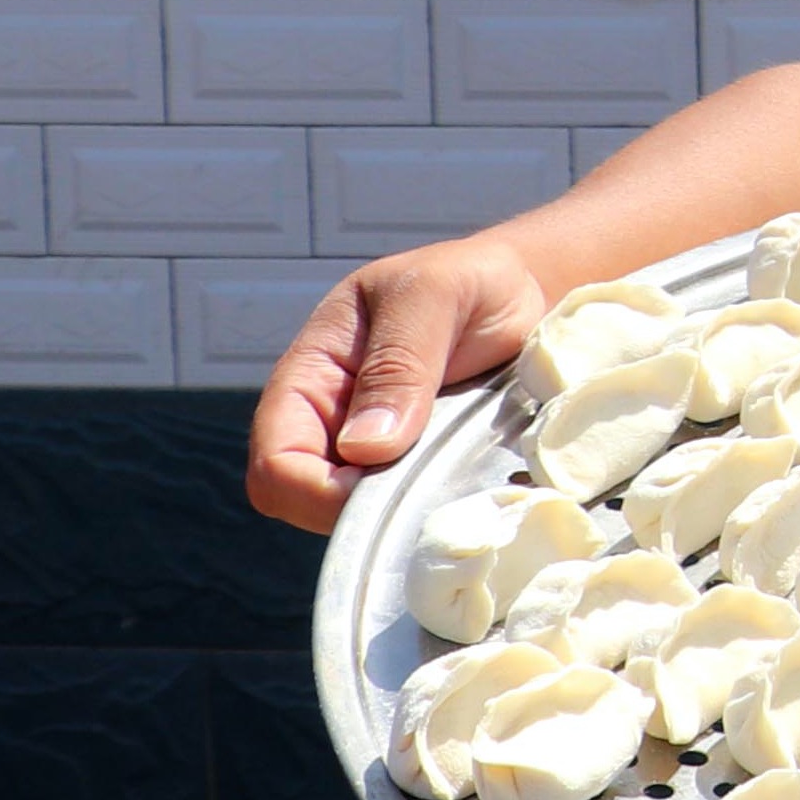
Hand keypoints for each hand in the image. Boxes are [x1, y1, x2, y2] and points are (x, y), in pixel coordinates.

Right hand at [246, 237, 551, 533]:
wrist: (525, 289)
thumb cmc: (468, 281)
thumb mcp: (431, 298)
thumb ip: (398, 363)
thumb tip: (364, 448)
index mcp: (310, 376)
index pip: (275, 463)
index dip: (317, 490)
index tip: (387, 478)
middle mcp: (331, 423)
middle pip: (307, 504)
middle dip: (362, 510)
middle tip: (432, 482)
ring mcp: (373, 451)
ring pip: (361, 517)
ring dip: (404, 511)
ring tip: (458, 474)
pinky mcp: (416, 467)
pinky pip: (408, 510)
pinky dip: (433, 508)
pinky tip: (469, 485)